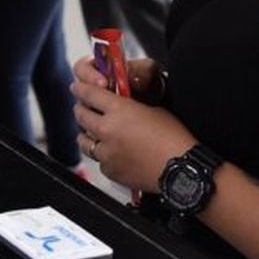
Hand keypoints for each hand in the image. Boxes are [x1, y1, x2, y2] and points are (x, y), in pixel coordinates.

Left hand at [71, 55, 194, 192]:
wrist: (180, 170)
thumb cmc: (173, 138)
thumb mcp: (152, 110)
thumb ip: (129, 106)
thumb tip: (119, 106)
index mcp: (118, 110)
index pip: (89, 93)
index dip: (81, 89)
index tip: (77, 88)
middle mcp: (107, 130)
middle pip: (81, 115)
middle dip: (82, 109)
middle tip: (84, 108)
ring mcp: (106, 152)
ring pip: (83, 140)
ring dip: (87, 133)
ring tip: (93, 132)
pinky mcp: (109, 170)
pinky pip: (98, 160)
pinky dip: (102, 155)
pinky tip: (112, 153)